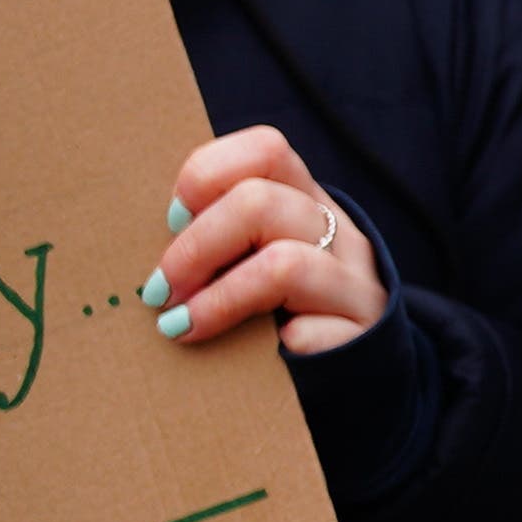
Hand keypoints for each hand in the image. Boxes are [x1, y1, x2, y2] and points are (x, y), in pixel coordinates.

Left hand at [150, 130, 385, 358]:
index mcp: (309, 203)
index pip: (266, 151)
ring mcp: (356, 286)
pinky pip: (309, 333)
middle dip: (196, 247)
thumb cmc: (290, 314)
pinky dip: (272, 346)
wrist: (366, 371)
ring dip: (217, 298)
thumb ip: (223, 241)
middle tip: (161, 290)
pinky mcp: (361, 337)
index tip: (172, 221)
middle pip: (260, 203)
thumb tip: (154, 258)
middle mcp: (339, 234)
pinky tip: (258, 359)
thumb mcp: (262, 261)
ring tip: (180, 325)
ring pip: (285, 264)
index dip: (207, 176)